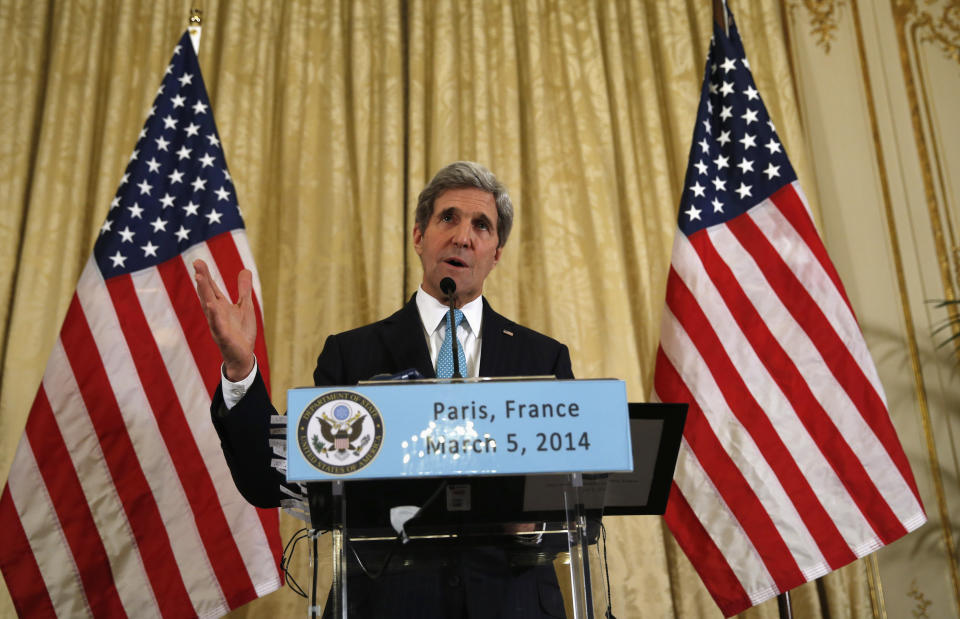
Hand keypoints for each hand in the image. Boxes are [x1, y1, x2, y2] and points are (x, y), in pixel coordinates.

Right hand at [194, 259, 256, 380]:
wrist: (243, 356)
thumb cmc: (241, 331)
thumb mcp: (245, 306)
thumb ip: (243, 289)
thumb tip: (245, 269)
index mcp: (220, 306)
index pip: (211, 288)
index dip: (205, 275)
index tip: (198, 261)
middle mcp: (215, 314)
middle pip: (207, 293)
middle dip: (202, 279)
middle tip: (196, 263)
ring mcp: (217, 324)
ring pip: (209, 306)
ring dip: (204, 292)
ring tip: (199, 277)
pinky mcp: (223, 336)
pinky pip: (217, 325)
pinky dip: (214, 315)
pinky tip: (211, 305)